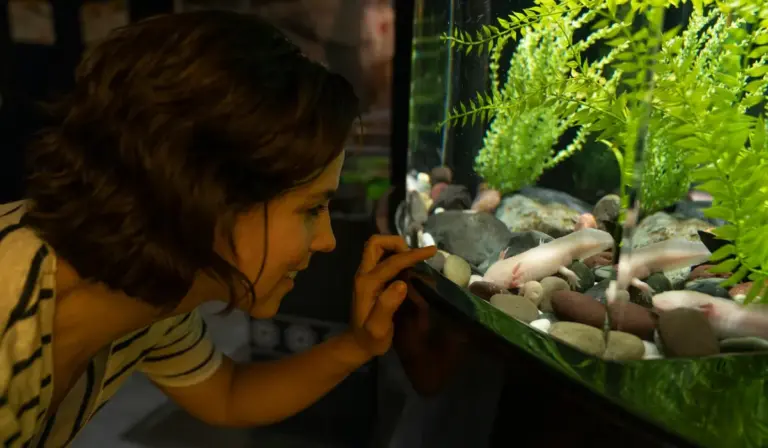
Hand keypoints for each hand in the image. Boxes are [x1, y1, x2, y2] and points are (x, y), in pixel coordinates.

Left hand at [345, 235, 436, 360]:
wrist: (357, 344)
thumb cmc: (370, 338)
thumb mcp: (378, 328)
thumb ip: (387, 305)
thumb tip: (402, 283)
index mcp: (366, 284)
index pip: (391, 262)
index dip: (411, 255)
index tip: (431, 251)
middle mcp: (363, 275)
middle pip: (375, 243)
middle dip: (397, 243)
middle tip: (415, 256)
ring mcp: (365, 275)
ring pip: (377, 248)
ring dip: (395, 248)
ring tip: (414, 259)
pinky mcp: (370, 279)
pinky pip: (380, 257)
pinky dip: (394, 255)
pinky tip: (408, 266)